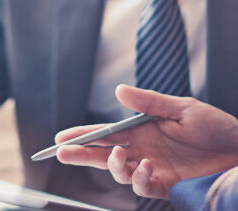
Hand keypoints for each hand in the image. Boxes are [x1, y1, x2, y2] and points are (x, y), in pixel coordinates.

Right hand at [55, 85, 237, 199]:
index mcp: (141, 129)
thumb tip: (118, 90)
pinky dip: (139, 178)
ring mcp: (153, 168)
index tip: (61, 138)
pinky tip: (146, 166)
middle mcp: (142, 149)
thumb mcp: (181, 108)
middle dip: (81, 153)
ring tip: (119, 155)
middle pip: (103, 153)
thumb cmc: (214, 126)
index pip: (105, 133)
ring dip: (113, 165)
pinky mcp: (167, 185)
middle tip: (62, 153)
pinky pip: (143, 186)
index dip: (83, 135)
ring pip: (119, 171)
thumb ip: (148, 102)